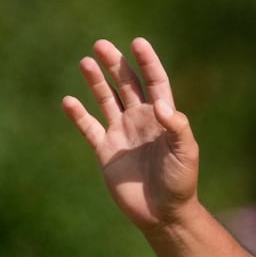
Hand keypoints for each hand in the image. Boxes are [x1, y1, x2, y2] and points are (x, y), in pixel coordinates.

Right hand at [62, 38, 199, 231]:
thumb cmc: (181, 182)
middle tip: (101, 45)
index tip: (138, 43)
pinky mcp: (106, 151)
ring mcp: (122, 134)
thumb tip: (162, 105)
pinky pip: (89, 128)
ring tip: (86, 62)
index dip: (147, 62)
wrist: (163, 213)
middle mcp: (140, 120)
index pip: (154, 82)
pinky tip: (69, 101)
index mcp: (162, 117)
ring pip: (107, 100)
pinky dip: (78, 115)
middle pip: (126, 85)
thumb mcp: (186, 153)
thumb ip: (178, 127)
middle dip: (115, 64)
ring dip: (96, 82)